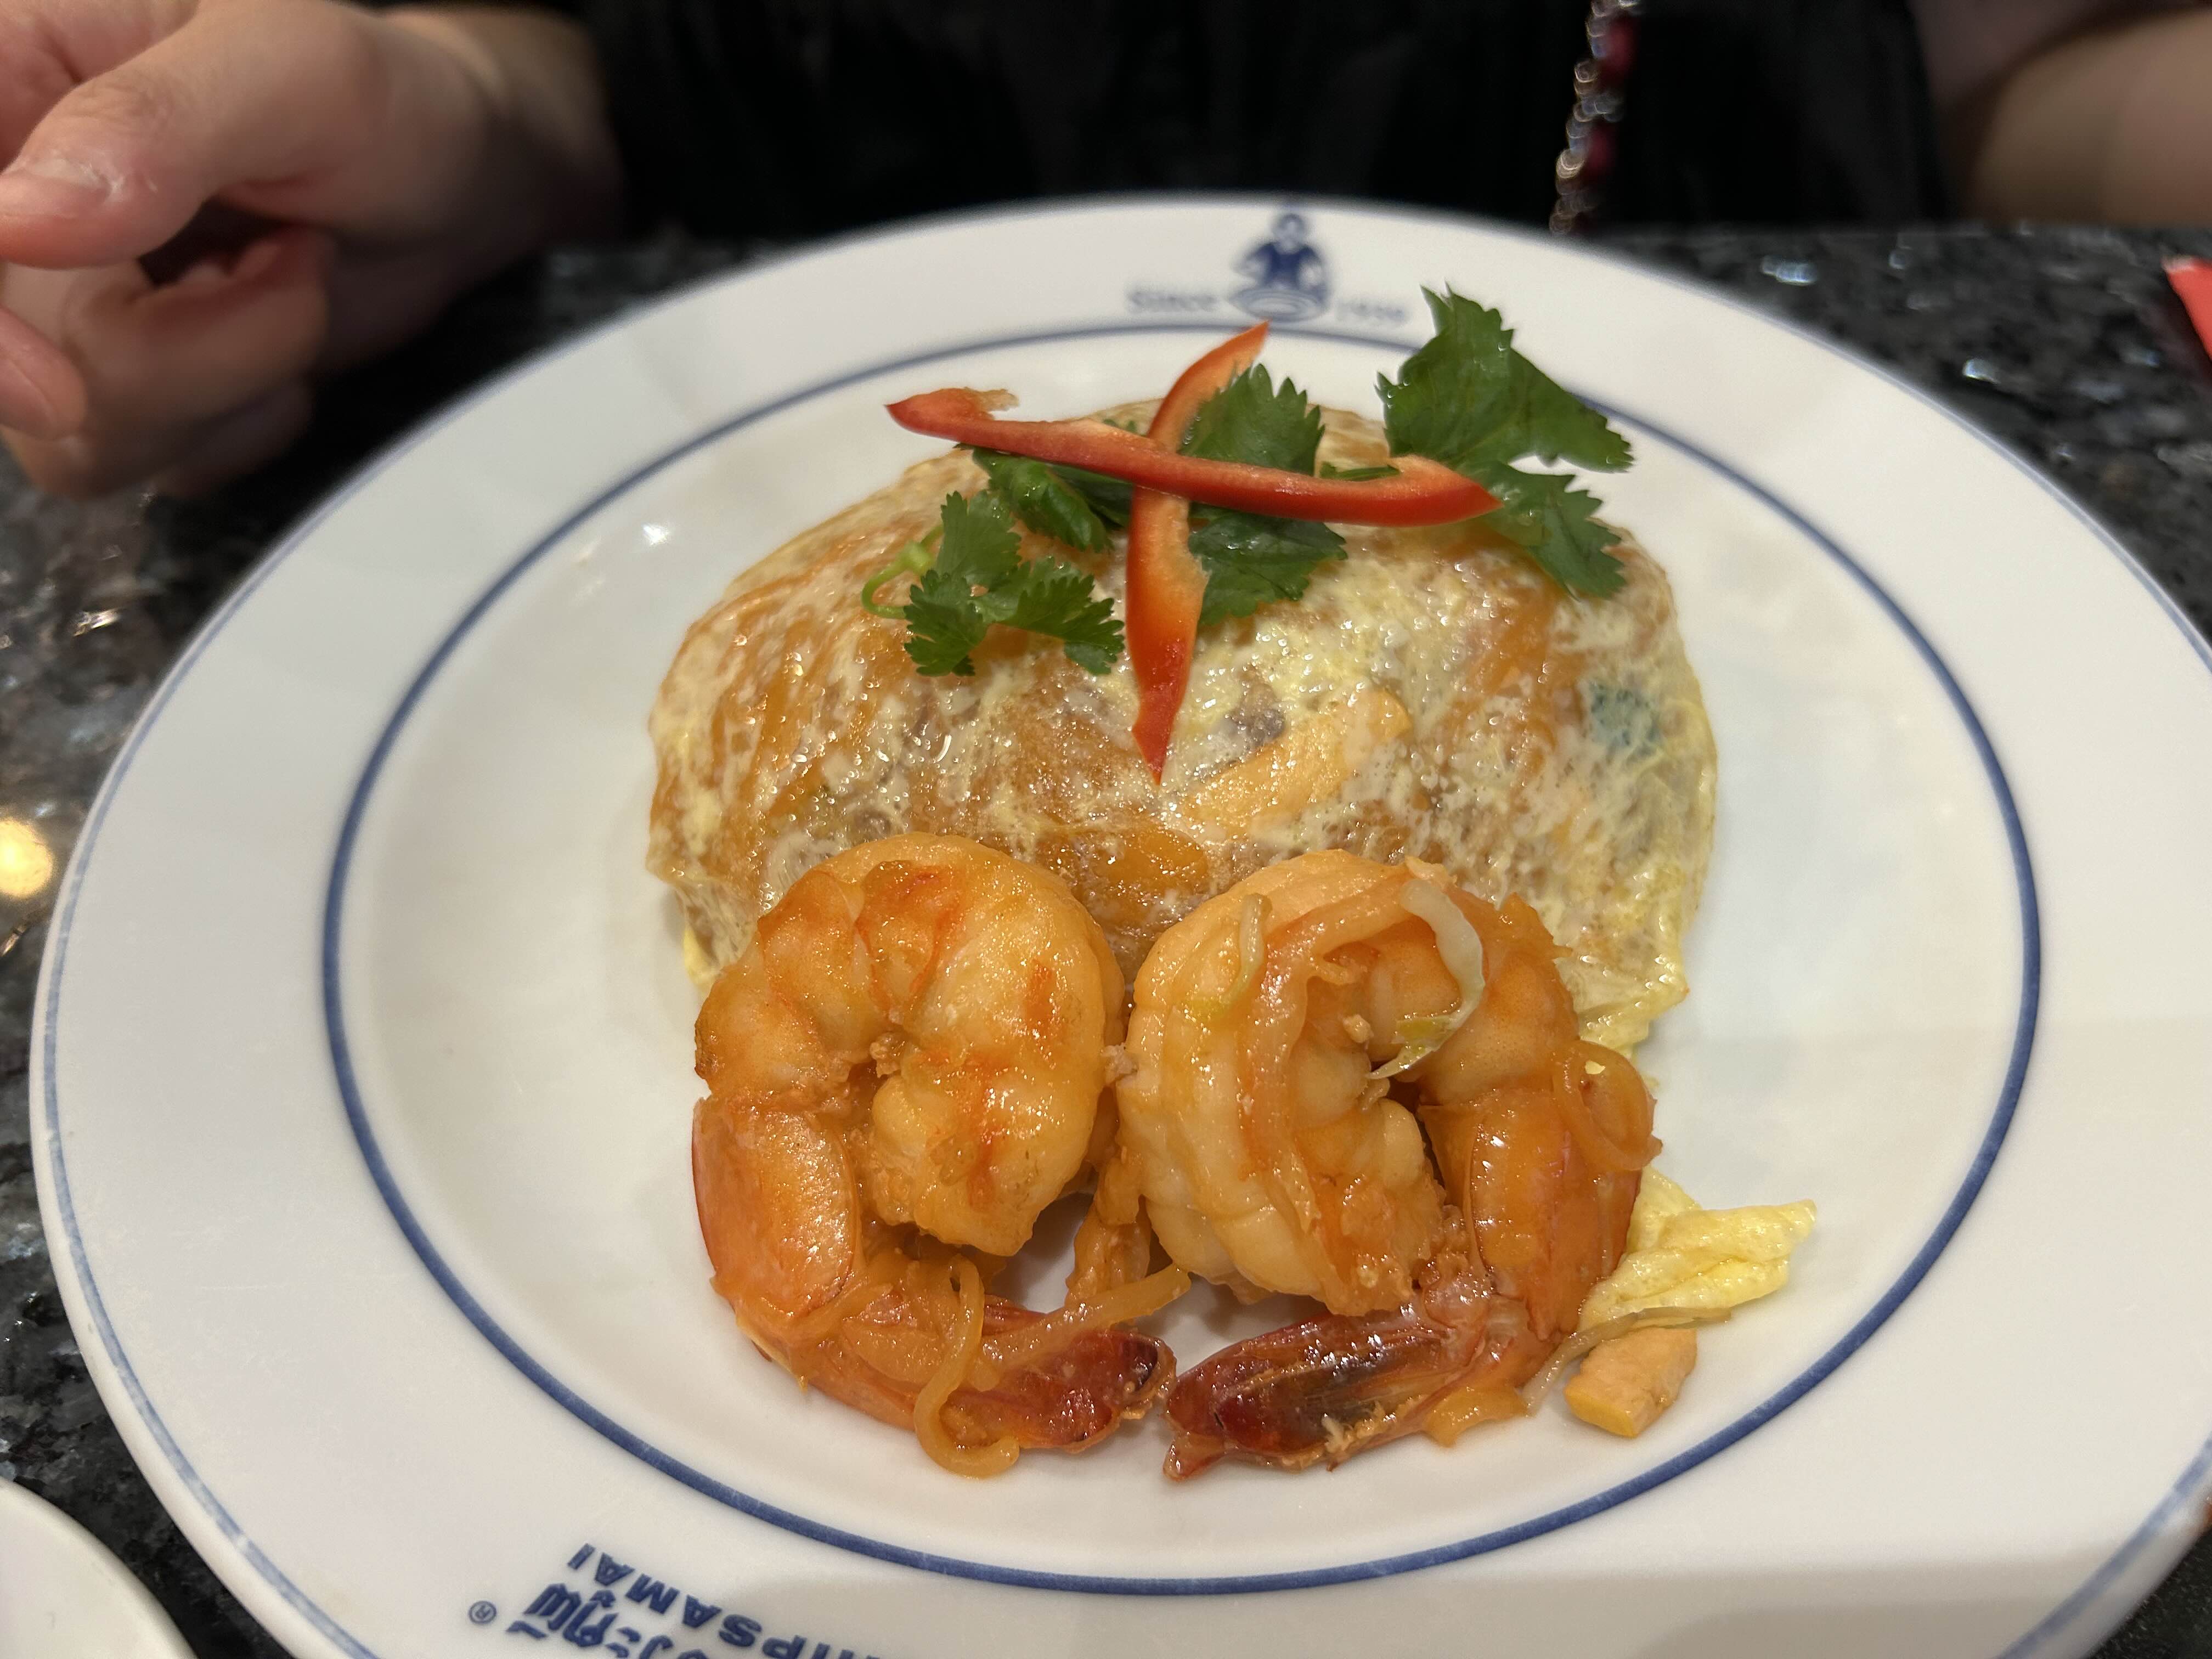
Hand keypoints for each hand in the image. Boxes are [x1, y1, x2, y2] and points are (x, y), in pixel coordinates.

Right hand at [0, 0, 620, 496]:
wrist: (457, 177)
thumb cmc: (376, 97)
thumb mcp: (288, 66)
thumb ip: (153, 125)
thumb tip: (15, 219)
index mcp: (3, 78)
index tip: (55, 382)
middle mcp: (7, 201)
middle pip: (14, 358)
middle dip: (181, 347)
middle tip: (286, 257)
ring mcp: (59, 304)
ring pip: (77, 432)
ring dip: (226, 377)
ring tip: (292, 275)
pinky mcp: (126, 386)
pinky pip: (152, 461)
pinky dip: (242, 421)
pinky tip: (284, 335)